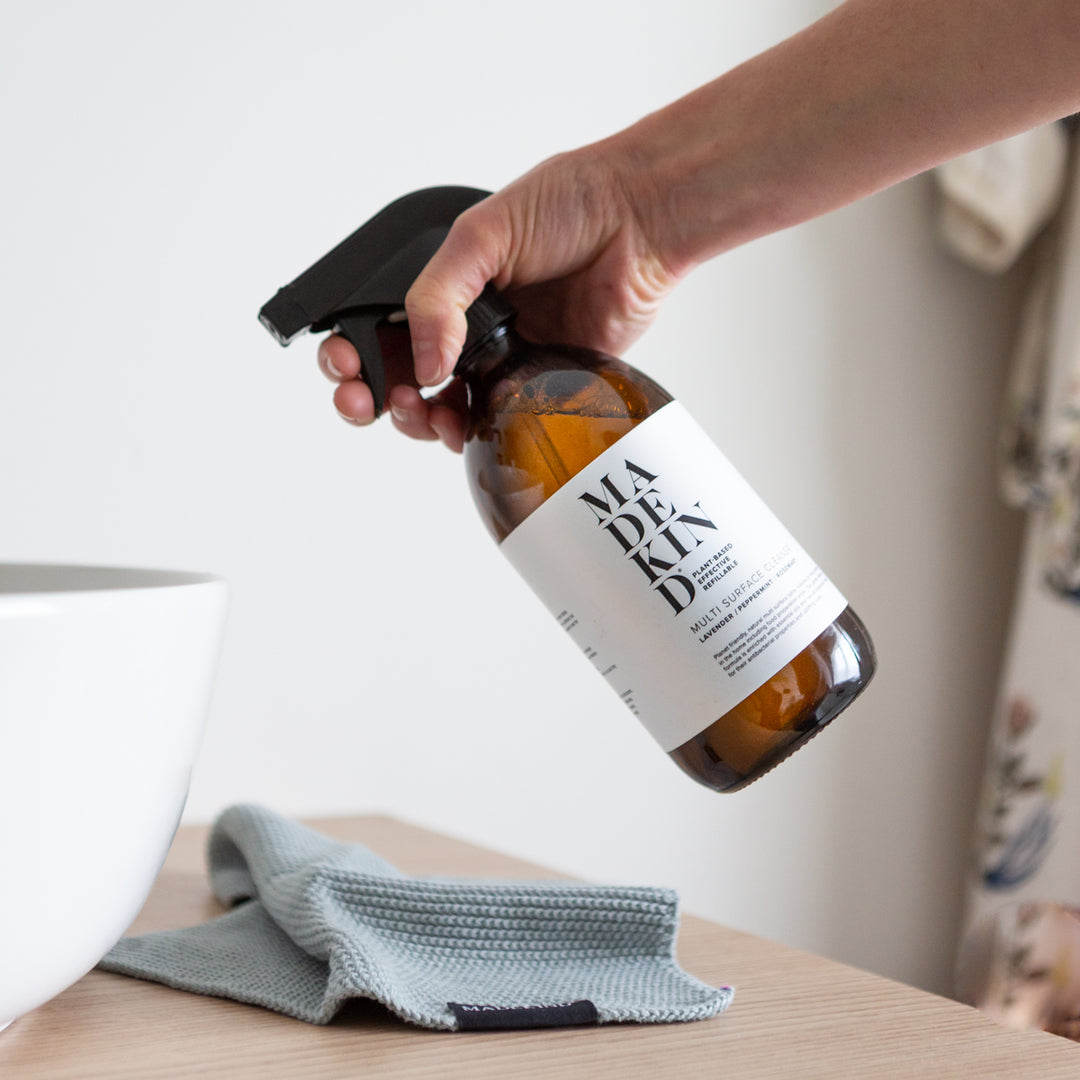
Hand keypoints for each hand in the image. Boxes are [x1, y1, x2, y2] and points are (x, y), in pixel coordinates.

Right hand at [318, 135, 682, 450]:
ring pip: (444, 407)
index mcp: (447, 285)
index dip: (354, 352)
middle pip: (405, 376)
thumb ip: (438, 296)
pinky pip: (495, 419)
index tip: (343, 365)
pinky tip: (458, 426)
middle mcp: (470, 325)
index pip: (384, 329)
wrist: (638, 222)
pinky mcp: (540, 382)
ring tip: (415, 413)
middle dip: (372, 394)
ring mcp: (503, 357)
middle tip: (360, 402)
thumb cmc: (569, 206)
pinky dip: (469, 431)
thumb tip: (422, 365)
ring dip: (417, 420)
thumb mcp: (483, 235)